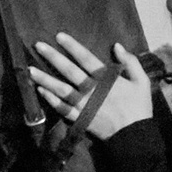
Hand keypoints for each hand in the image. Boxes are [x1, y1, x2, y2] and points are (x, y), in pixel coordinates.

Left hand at [28, 35, 153, 139]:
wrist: (133, 135)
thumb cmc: (138, 106)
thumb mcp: (141, 81)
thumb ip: (130, 62)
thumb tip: (117, 46)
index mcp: (106, 78)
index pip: (86, 58)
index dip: (72, 46)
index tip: (59, 36)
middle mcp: (91, 89)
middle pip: (69, 70)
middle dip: (53, 57)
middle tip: (38, 46)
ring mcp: (83, 105)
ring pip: (60, 89)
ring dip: (45, 79)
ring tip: (30, 69)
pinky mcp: (79, 118)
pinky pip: (62, 108)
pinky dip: (50, 100)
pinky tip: (40, 91)